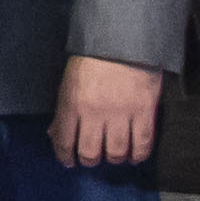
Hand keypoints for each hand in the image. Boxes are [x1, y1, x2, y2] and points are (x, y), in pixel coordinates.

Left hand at [50, 53, 168, 171]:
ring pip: (116, 152)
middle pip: (91, 153)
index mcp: (72, 103)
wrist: (124, 39)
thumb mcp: (69, 82)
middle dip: (90, 160)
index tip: (69, 162)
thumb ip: (63, 111)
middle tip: (92, 158)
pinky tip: (134, 156)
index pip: (64, 141)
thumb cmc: (93, 59)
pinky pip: (142, 144)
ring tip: (113, 155)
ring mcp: (121, 113)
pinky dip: (138, 155)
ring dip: (113, 159)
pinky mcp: (144, 111)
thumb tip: (54, 134)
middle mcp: (95, 113)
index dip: (66, 157)